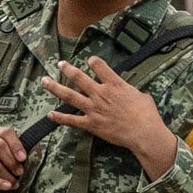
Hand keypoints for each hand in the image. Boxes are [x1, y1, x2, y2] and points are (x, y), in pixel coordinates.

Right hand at [0, 123, 29, 192]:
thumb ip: (20, 153)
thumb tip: (36, 153)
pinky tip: (7, 186)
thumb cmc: (5, 165)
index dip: (16, 145)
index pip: (6, 133)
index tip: (24, 159)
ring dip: (7, 176)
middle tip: (20, 172)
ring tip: (15, 183)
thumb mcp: (14, 157)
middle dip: (12, 162)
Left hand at [45, 57, 180, 180]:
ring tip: (44, 81)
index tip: (90, 60)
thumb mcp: (142, 95)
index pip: (99, 66)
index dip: (93, 61)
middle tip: (60, 64)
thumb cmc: (147, 114)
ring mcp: (93, 108)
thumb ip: (131, 91)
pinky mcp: (91, 124)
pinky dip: (60, 117)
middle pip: (79, 77)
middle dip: (67, 69)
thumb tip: (132, 92)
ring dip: (55, 88)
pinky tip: (50, 114)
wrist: (144, 132)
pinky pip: (71, 120)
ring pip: (69, 95)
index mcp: (114, 84)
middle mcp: (100, 93)